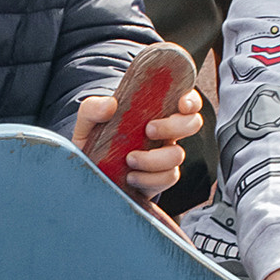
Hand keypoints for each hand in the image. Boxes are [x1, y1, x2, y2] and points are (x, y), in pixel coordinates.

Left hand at [70, 87, 202, 200]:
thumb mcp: (87, 121)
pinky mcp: (158, 178)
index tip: (182, 104)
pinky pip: (167, 178)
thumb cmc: (93, 139)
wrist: (87, 170)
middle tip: (149, 129)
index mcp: (154, 112)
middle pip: (192, 124)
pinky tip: (130, 177)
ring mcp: (163, 156)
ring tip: (129, 159)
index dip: (191, 101)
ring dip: (155, 158)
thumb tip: (110, 105)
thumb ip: (93, 108)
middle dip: (173, 126)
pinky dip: (150, 178)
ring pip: (178, 155)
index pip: (185, 101)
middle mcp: (164, 133)